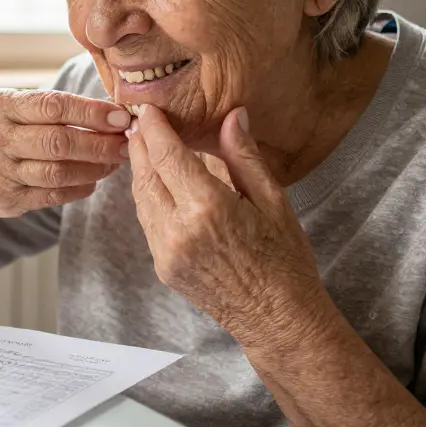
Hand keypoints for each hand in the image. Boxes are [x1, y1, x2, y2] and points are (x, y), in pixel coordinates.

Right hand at [0, 88, 130, 218]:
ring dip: (94, 167)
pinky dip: (78, 188)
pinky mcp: (6, 200)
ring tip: (114, 161)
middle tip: (126, 142)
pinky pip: (52, 195)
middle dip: (100, 143)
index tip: (121, 116)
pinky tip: (93, 180)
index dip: (92, 112)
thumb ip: (49, 105)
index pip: (53, 106)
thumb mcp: (7, 106)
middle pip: (58, 142)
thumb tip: (109, 108)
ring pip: (58, 172)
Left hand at [125, 105, 327, 347]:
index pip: (167, 155)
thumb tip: (232, 115)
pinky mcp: (163, 266)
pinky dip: (148, 196)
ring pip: (140, 198)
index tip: (149, 108)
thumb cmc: (285, 259)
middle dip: (140, 144)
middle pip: (145, 174)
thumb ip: (244, 156)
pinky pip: (147, 221)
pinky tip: (158, 182)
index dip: (155, 127)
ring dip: (140, 169)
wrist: (277, 319)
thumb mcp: (273, 201)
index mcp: (207, 208)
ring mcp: (165, 251)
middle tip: (142, 120)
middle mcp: (178, 230)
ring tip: (146, 145)